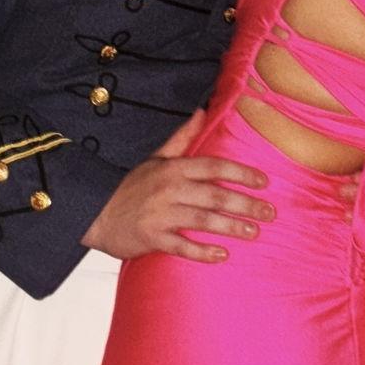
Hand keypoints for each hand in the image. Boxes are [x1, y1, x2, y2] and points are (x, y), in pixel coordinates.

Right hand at [81, 108, 274, 263]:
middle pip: (215, 195)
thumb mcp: (155, 158)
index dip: (241, 173)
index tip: (264, 181)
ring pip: (203, 220)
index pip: (213, 167)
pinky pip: (181, 246)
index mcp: (172, 169)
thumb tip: (202, 110)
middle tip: (270, 212)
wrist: (94, 212)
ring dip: (231, 227)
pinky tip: (221, 255)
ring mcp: (160, 214)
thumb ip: (181, 138)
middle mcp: (169, 190)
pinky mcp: (152, 238)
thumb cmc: (130, 186)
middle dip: (245, 203)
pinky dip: (202, 251)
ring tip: (254, 233)